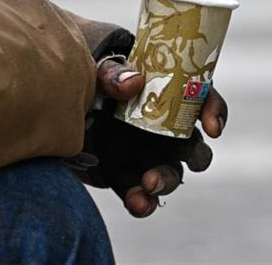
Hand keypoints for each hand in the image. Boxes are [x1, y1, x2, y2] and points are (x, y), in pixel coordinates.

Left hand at [74, 59, 227, 217]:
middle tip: (185, 155)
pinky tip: (139, 203)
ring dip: (165, 181)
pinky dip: (143, 202)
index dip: (214, 111)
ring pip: (170, 173)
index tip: (212, 127)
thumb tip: (134, 82)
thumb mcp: (97, 68)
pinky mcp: (123, 175)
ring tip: (149, 184)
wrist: (57, 106)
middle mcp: (163, 127)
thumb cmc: (86, 79)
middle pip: (193, 145)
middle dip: (195, 156)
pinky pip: (140, 193)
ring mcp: (145, 154)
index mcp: (166, 93)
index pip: (202, 97)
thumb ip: (113, 73)